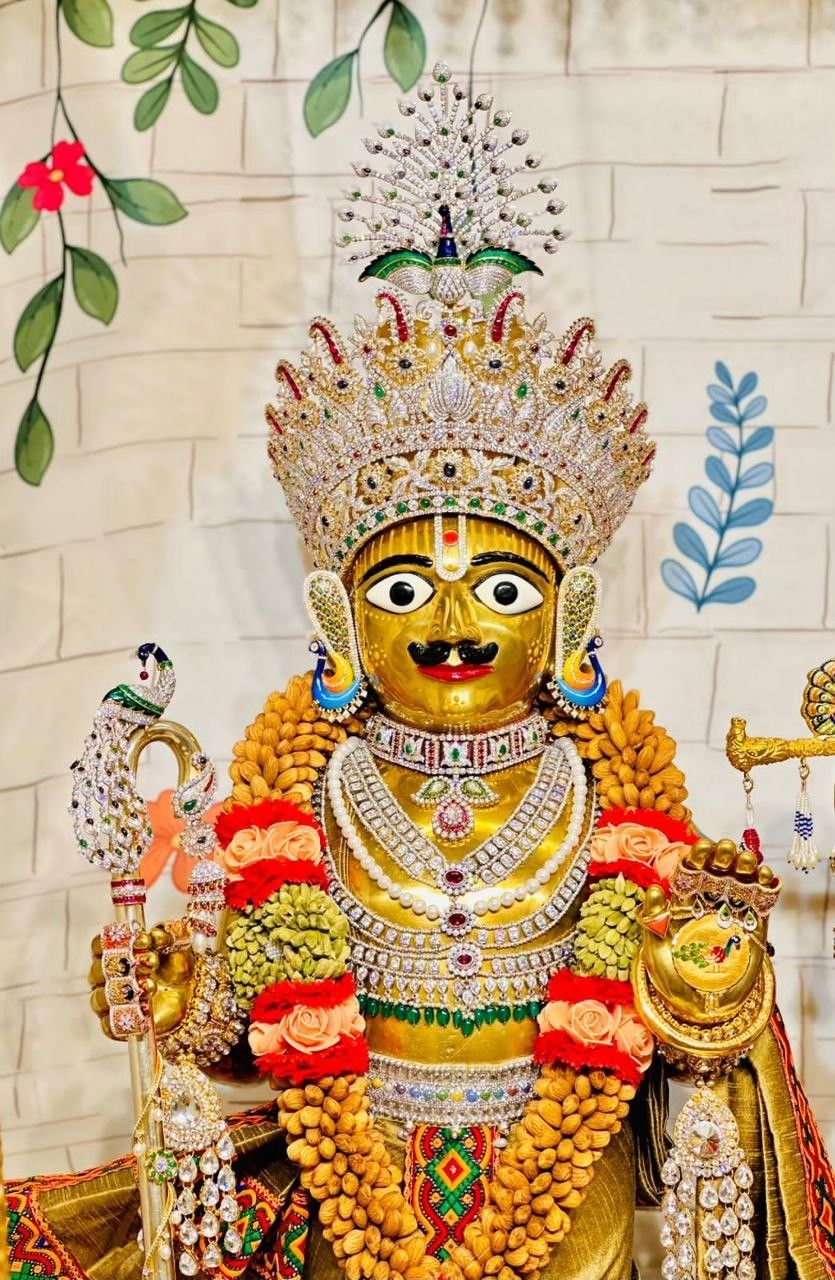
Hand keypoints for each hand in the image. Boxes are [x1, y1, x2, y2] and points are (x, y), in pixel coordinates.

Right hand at [88, 922, 194, 1039]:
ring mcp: (110, 1002)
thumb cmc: (176, 965)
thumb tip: (156, 933)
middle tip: (152, 961)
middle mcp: (107, 977)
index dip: (117, 941)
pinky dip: (126, 1015)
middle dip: (125, 965)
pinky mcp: (117, 1025)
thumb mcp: (176, 943)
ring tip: (151, 985)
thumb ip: (167, 933)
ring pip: (100, 998)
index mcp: (114, 953)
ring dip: (126, 990)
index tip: (144, 939)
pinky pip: (108, 1025)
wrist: (190, 994)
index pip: (98, 944)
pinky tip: (145, 1007)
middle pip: (97, 970)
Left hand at [638, 836, 778, 1026]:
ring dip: (745, 868)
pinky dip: (765, 889)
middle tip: (727, 847)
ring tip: (747, 858)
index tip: (703, 846)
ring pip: (739, 884)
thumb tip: (653, 889)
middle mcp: (708, 903)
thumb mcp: (655, 947)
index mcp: (683, 903)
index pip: (689, 873)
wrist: (701, 1008)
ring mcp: (731, 914)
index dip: (696, 858)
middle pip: (716, 873)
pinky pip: (759, 904)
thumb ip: (654, 919)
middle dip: (722, 858)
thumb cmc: (672, 976)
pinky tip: (767, 877)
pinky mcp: (752, 929)